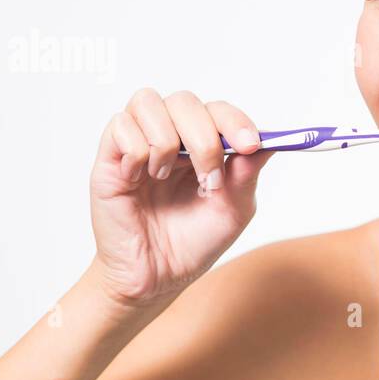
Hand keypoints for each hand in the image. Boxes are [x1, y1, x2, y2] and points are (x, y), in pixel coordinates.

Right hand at [87, 88, 271, 306]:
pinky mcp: (109, 158)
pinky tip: (139, 178)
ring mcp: (138, 143)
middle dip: (204, 137)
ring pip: (148, 102)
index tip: (249, 144)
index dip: (235, 121)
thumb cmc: (192, 243)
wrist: (156, 278)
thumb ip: (248, 175)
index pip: (218, 111)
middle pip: (185, 101)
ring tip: (166, 177)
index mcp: (202, 145)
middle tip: (209, 178)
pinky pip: (119, 126)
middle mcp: (170, 136)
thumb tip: (268, 142)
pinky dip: (136, 150)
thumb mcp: (233, 211)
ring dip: (166, 140)